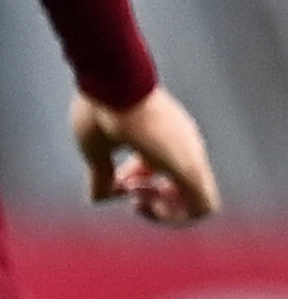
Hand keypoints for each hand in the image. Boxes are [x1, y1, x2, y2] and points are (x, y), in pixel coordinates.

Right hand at [74, 85, 218, 224]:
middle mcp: (183, 149)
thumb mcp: (95, 150)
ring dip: (164, 212)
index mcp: (163, 141)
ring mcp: (189, 156)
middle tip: (128, 190)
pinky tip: (146, 203)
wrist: (113, 81)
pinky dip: (176, 217)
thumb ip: (101, 175)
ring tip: (136, 197)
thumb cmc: (100, 107)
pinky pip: (203, 208)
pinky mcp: (189, 166)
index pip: (165, 174)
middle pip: (183, 190)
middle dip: (153, 200)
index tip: (120, 183)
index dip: (142, 187)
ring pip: (199, 204)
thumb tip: (98, 197)